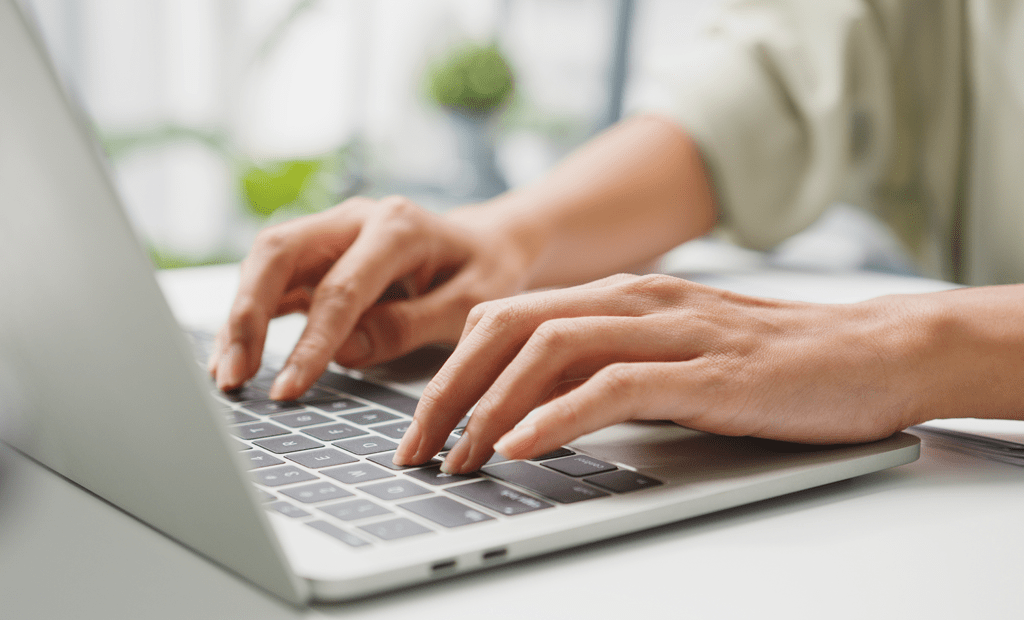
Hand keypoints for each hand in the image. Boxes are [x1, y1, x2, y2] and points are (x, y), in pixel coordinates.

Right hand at [208, 196, 531, 399]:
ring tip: (225, 375)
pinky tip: (232, 357)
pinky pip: (272, 279)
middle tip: (234, 376)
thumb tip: (343, 352)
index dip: (311, 343)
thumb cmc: (484, 273)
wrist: (484, 244)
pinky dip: (249, 317)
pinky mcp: (318, 253)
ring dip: (239, 317)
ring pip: (265, 263)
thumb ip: (409, 325)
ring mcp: (331, 232)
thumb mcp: (470, 303)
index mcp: (397, 226)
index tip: (288, 389)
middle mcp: (354, 219)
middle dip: (248, 316)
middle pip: (279, 254)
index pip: (341, 288)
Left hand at [394, 273, 924, 472]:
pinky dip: (558, 415)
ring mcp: (670, 330)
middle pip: (508, 328)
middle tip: (417, 450)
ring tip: (458, 457)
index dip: (450, 371)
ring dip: (491, 406)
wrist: (868, 352)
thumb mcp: (670, 354)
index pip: (506, 318)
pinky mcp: (707, 369)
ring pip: (549, 350)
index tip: (422, 426)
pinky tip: (522, 447)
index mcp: (618, 296)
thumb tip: (536, 412)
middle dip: (449, 390)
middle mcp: (633, 301)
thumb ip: (607, 367)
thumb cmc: (767, 363)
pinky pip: (613, 385)